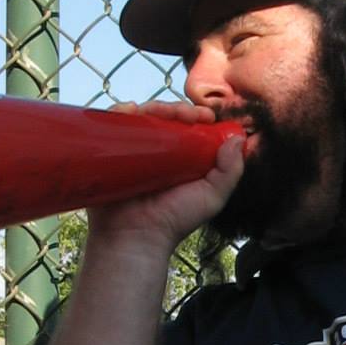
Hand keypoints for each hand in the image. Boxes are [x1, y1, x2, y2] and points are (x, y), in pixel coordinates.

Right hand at [86, 102, 245, 247]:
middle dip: (176, 109)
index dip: (197, 116)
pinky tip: (129, 110)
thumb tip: (238, 138)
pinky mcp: (107, 152)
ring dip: (152, 107)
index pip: (188, 126)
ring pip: (141, 117)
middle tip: (186, 115)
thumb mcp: (212, 197)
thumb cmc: (175, 221)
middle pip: (165, 118)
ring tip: (159, 112)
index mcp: (180, 158)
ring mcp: (131, 151)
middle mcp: (155, 152)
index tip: (207, 116)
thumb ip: (230, 172)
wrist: (136, 237)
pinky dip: (120, 112)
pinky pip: (111, 125)